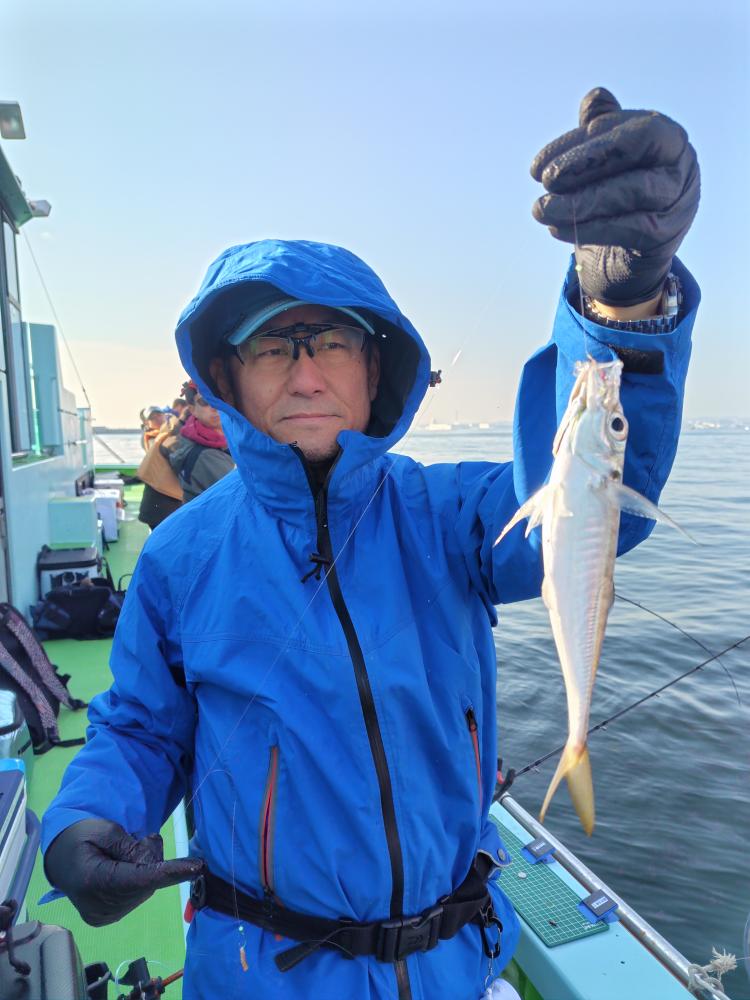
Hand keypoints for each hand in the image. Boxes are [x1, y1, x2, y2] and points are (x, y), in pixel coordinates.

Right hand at [44, 818, 204, 925]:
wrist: (60, 859)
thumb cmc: (82, 837)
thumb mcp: (105, 829)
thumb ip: (131, 845)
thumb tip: (154, 863)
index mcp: (93, 881)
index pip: (139, 879)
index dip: (169, 872)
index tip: (196, 867)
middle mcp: (98, 906)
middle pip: (145, 884)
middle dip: (154, 860)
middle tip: (146, 838)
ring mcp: (103, 916)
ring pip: (144, 891)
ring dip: (148, 870)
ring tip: (129, 852)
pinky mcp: (107, 918)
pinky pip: (137, 896)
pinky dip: (140, 880)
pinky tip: (127, 868)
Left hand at [530, 87, 699, 305]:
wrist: (630, 255)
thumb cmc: (616, 197)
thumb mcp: (609, 161)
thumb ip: (603, 129)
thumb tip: (595, 98)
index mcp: (668, 137)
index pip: (629, 128)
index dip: (584, 140)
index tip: (541, 163)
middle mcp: (680, 164)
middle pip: (635, 151)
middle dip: (584, 163)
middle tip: (544, 179)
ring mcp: (677, 201)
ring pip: (630, 190)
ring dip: (580, 200)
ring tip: (541, 209)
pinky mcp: (664, 236)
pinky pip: (626, 228)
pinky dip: (588, 227)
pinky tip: (556, 229)